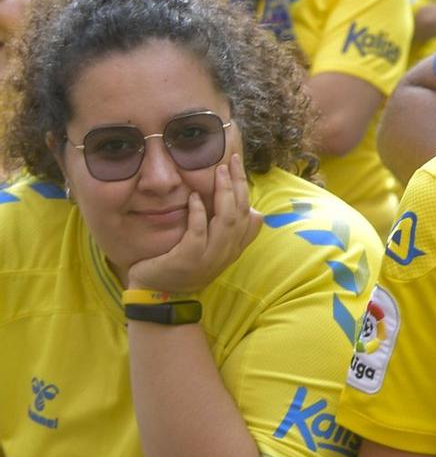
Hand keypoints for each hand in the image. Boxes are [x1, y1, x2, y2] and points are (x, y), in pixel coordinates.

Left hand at [125, 153, 262, 293]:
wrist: (159, 295)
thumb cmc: (182, 266)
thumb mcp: (211, 248)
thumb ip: (229, 230)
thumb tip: (254, 210)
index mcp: (235, 247)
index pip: (250, 212)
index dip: (245, 187)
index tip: (237, 165)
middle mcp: (228, 251)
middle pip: (242, 211)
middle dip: (237, 183)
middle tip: (230, 161)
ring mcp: (210, 256)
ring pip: (227, 219)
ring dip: (224, 192)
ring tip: (218, 171)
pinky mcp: (189, 258)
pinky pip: (199, 231)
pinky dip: (198, 212)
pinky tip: (192, 197)